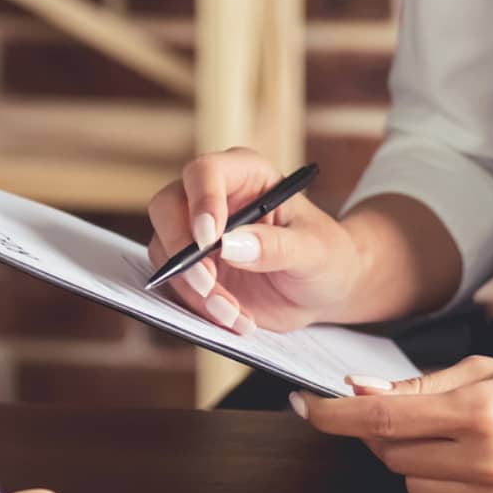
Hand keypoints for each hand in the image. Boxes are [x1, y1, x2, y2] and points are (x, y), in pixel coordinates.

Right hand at [143, 147, 364, 334]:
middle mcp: (212, 197)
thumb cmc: (326, 255)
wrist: (323, 288)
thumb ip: (277, 246)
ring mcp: (194, 232)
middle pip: (167, 208)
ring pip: (166, 252)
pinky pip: (174, 285)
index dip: (201, 202)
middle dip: (183, 251)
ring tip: (235, 315)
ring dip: (193, 289)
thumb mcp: (314, 251)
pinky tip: (235, 320)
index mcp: (246, 174)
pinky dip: (197, 307)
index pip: (205, 172)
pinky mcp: (190, 268)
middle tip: (209, 285)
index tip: (209, 240)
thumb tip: (230, 245)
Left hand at [295, 357, 492, 492]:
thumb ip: (422, 384)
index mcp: (479, 411)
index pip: (383, 418)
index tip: (304, 407)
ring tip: (462, 451)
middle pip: (391, 454)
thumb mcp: (489, 372)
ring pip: (409, 490)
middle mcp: (485, 461)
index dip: (335, 415)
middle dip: (392, 434)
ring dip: (418, 469)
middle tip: (424, 421)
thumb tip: (359, 390)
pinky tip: (470, 480)